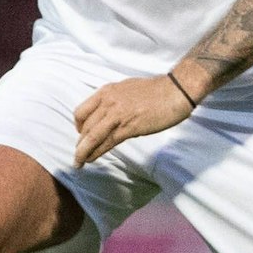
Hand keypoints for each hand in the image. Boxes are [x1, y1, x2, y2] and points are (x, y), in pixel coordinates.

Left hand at [72, 74, 193, 166]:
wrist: (174, 91)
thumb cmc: (155, 91)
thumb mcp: (126, 89)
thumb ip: (113, 101)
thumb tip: (107, 114)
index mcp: (106, 92)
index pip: (81, 111)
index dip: (78, 126)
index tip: (80, 134)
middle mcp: (108, 102)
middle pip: (85, 127)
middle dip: (80, 142)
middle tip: (79, 153)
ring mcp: (117, 115)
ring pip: (92, 137)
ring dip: (83, 152)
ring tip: (78, 162)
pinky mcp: (128, 128)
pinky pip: (107, 143)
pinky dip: (96, 153)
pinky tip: (92, 159)